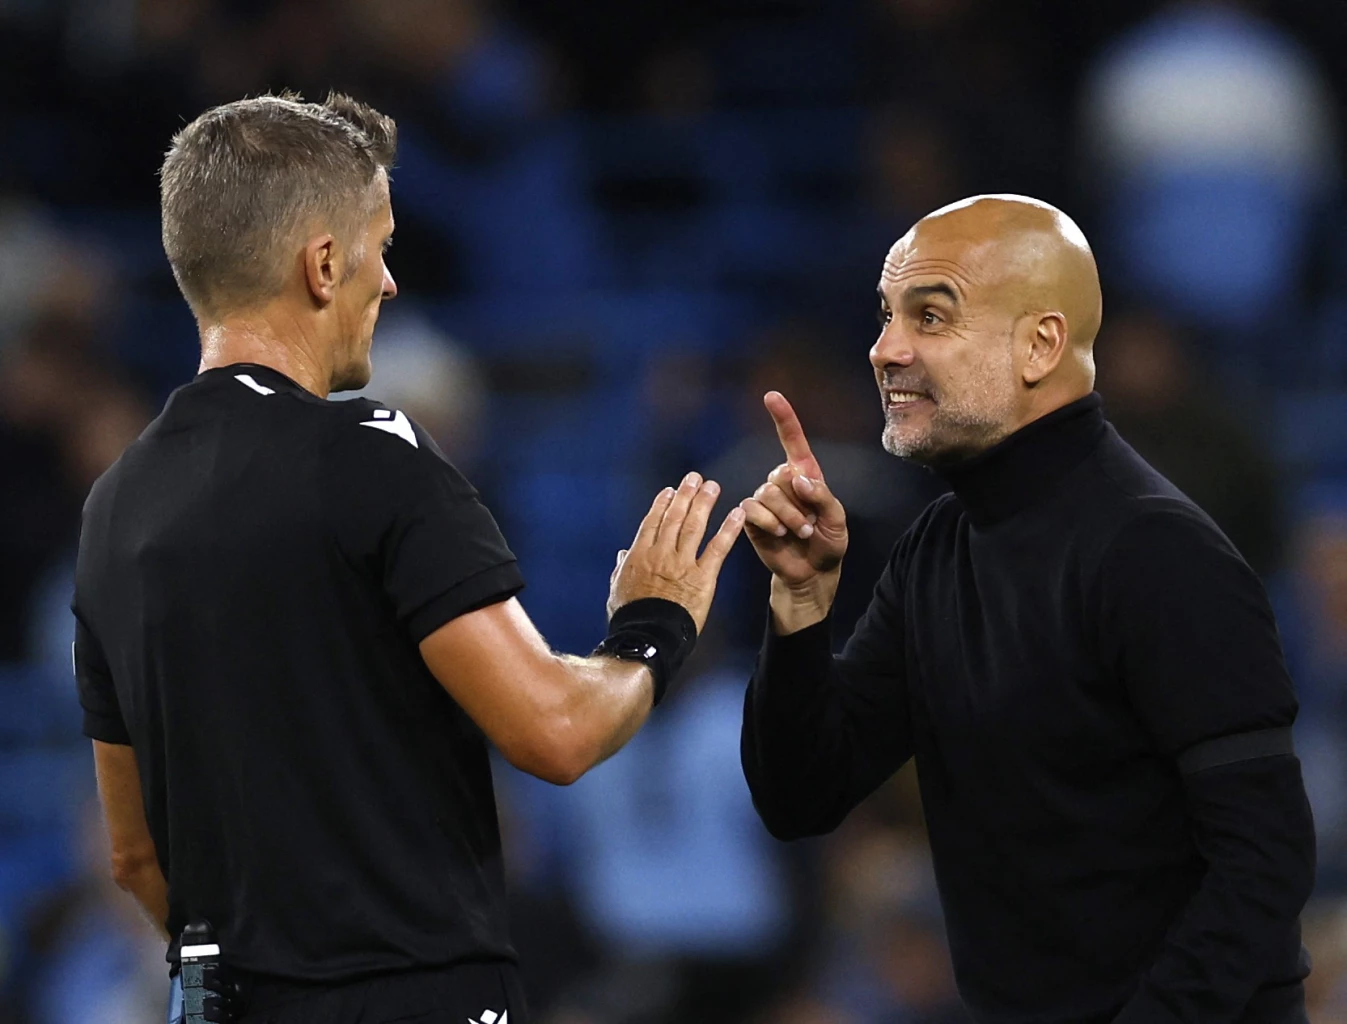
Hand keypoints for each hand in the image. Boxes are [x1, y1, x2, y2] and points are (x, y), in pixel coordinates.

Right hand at [608, 472, 745, 632]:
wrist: (647, 636)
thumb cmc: (631, 617)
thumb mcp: (617, 590)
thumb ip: (620, 570)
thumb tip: (622, 555)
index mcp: (640, 555)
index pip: (652, 522)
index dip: (662, 504)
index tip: (670, 490)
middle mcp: (661, 553)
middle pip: (674, 518)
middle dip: (685, 496)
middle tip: (694, 479)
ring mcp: (682, 563)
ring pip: (694, 527)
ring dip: (704, 504)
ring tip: (712, 487)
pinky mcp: (703, 577)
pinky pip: (717, 549)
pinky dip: (728, 530)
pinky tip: (737, 514)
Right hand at [740, 392, 847, 629]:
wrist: (811, 573)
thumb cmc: (828, 543)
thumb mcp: (837, 520)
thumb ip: (822, 496)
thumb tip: (798, 479)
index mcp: (805, 475)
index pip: (793, 441)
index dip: (783, 418)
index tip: (771, 396)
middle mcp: (782, 482)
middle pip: (779, 476)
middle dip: (797, 504)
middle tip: (808, 526)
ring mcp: (765, 500)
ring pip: (766, 494)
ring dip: (786, 517)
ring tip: (798, 533)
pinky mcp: (751, 518)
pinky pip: (752, 509)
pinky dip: (768, 523)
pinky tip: (779, 534)